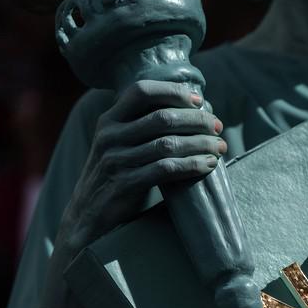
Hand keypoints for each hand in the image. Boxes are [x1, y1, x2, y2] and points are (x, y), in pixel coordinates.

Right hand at [59, 80, 227, 250]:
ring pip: (168, 144)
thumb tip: (186, 113)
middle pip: (162, 117)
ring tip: (220, 147)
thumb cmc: (114, 177)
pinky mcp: (125, 184)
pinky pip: (166, 169)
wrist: (87, 215)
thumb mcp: (118, 145)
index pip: (142, 91)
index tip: (199, 101)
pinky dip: (192, 165)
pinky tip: (208, 165)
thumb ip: (140, 128)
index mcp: (109, 120)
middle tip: (217, 126)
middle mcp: (110, 136)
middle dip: (196, 120)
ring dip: (200, 143)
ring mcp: (116, 160)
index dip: (173, 92)